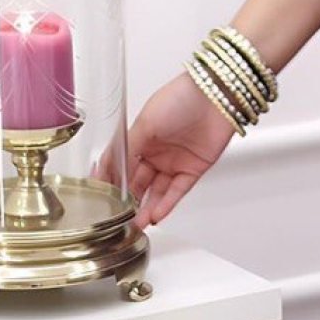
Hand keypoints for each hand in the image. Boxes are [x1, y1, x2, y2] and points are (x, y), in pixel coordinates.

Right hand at [92, 69, 237, 230]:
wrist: (216, 96)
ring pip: (156, 191)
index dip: (112, 183)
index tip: (103, 200)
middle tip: (118, 218)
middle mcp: (156, 151)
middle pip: (138, 181)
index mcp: (141, 137)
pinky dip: (166, 204)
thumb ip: (127, 151)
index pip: (122, 165)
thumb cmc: (180, 98)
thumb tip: (110, 173)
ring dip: (146, 207)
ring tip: (135, 223)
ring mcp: (175, 161)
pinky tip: (156, 214)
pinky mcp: (193, 169)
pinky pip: (177, 191)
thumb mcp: (144, 124)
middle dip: (128, 201)